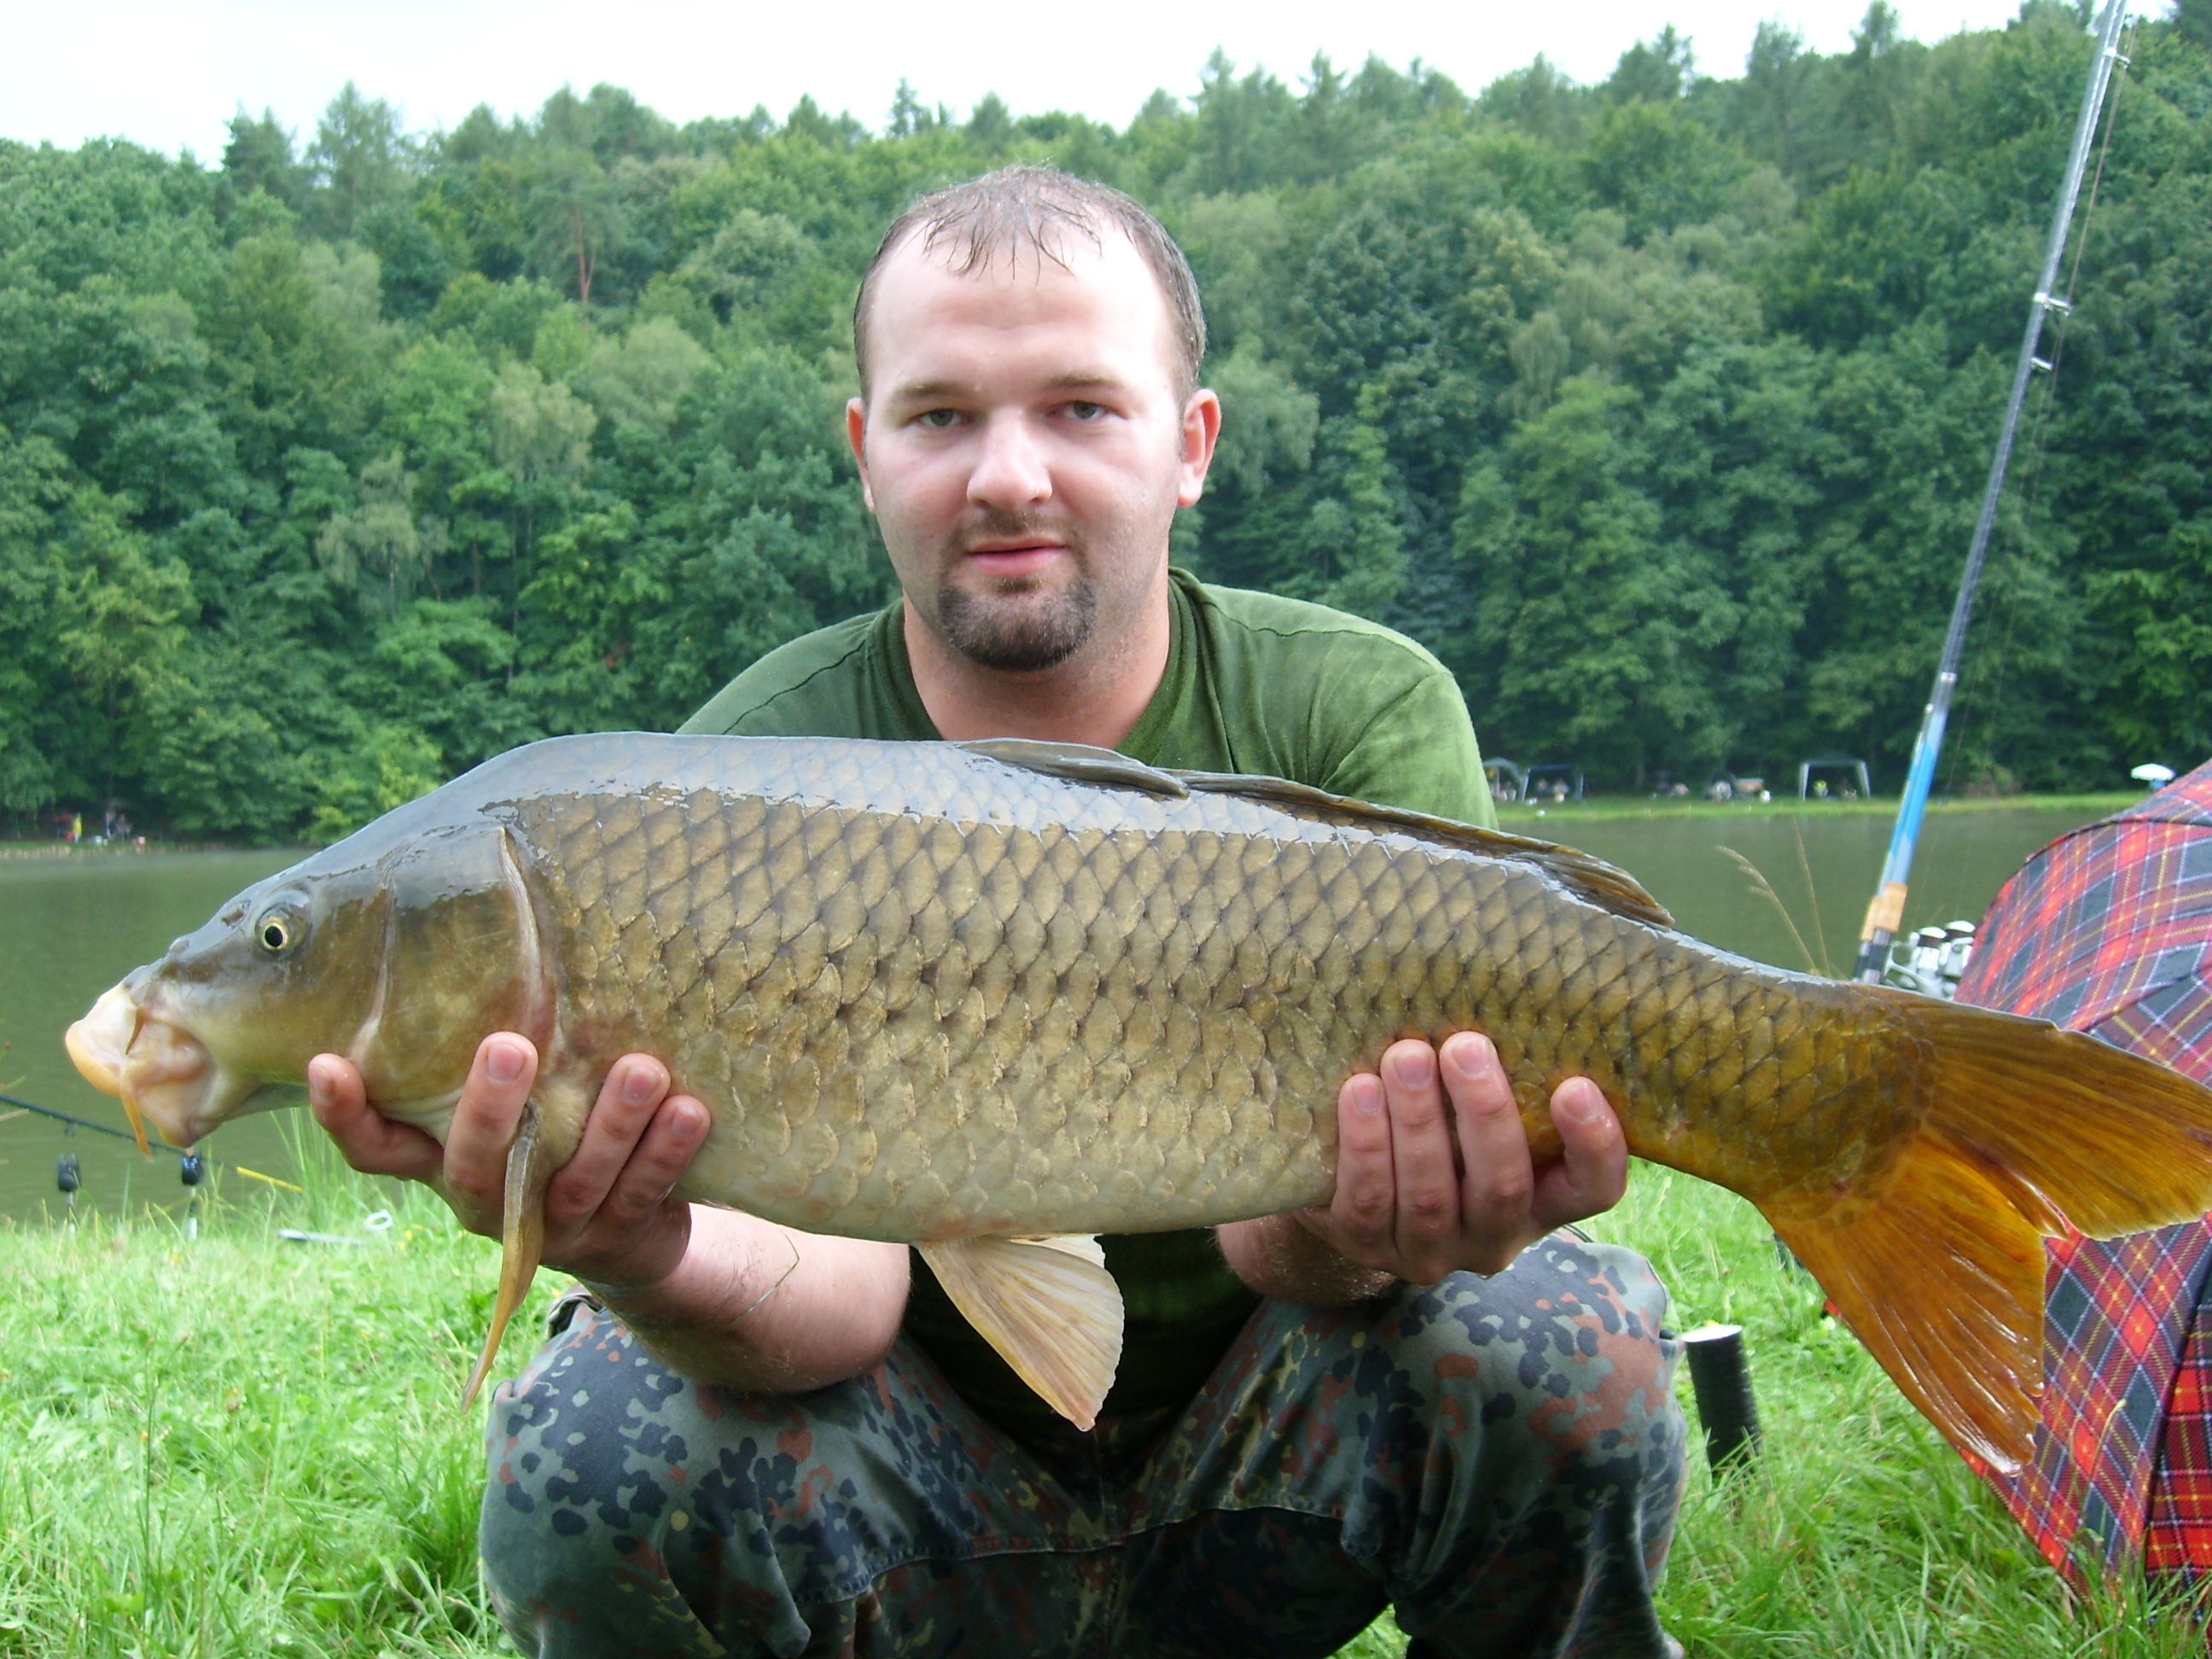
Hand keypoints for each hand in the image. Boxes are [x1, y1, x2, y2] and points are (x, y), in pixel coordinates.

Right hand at [308, 1035, 710, 1290]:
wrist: (633, 1237)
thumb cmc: (559, 1137)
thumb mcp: (522, 1101)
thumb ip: (497, 1053)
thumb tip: (507, 932)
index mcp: (447, 1163)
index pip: (377, 1150)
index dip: (344, 1116)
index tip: (325, 1063)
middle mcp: (489, 1202)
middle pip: (471, 1166)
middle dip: (489, 1109)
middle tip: (510, 1045)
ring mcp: (554, 1228)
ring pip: (573, 1181)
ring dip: (610, 1125)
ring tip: (640, 1069)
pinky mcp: (617, 1239)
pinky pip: (640, 1195)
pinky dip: (664, 1153)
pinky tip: (688, 1110)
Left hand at [1298, 1030, 1625, 1280]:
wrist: (1349, 1185)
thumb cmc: (1437, 1125)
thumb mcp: (1476, 1110)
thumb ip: (1505, 1078)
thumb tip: (1509, 990)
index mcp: (1542, 1203)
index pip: (1594, 1189)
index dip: (1594, 1145)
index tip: (1576, 1086)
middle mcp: (1493, 1239)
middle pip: (1503, 1188)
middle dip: (1484, 1113)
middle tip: (1464, 1047)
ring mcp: (1430, 1253)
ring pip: (1430, 1196)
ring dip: (1419, 1120)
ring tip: (1406, 1056)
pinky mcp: (1366, 1247)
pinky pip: (1368, 1202)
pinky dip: (1366, 1144)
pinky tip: (1360, 1091)